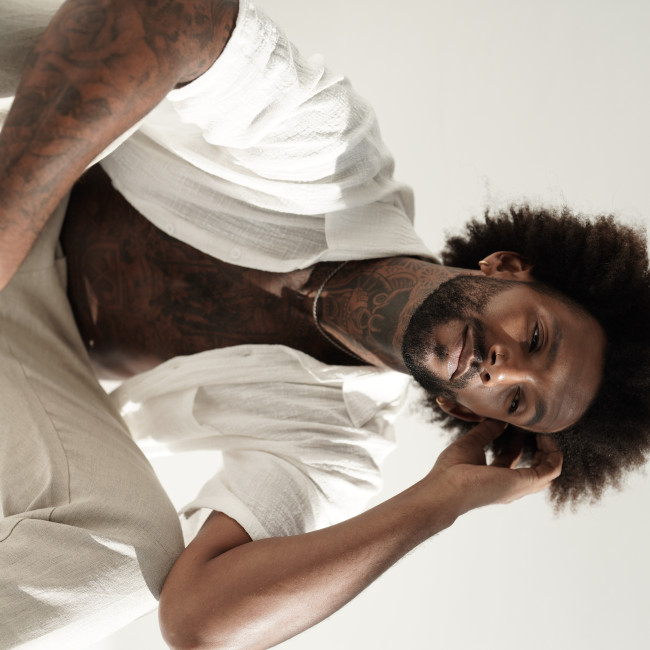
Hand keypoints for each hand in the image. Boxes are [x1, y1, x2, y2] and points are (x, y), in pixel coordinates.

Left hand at [427, 419, 562, 515]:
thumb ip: (486, 431)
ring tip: (542, 430)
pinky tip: (543, 437)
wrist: (446, 488)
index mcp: (495, 478)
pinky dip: (553, 453)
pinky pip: (552, 469)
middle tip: (533, 426)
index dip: (515, 439)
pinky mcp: (525, 482)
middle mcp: (510, 485)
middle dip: (536, 445)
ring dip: (549, 449)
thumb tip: (500, 418)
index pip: (511, 457)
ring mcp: (519, 486)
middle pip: (533, 466)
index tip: (515, 423)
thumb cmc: (451, 471)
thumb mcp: (471, 444)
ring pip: (548, 470)